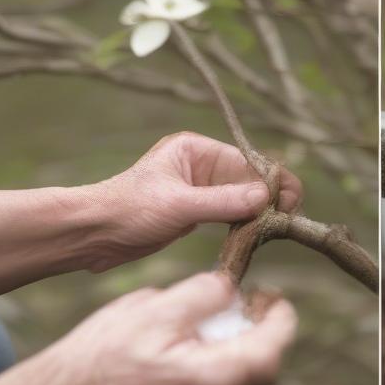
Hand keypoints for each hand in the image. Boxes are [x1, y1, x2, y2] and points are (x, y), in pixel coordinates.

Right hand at [36, 273, 296, 384]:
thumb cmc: (106, 353)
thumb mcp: (156, 305)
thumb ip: (207, 292)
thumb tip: (235, 288)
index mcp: (217, 379)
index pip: (276, 346)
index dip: (280, 316)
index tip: (271, 297)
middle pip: (260, 374)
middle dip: (252, 340)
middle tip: (233, 315)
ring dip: (232, 371)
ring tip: (199, 348)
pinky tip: (185, 380)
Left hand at [85, 133, 302, 272]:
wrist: (91, 235)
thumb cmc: (126, 211)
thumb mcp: (179, 205)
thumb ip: (223, 202)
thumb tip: (265, 197)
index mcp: (194, 149)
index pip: (244, 159)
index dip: (271, 177)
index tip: (293, 197)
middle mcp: (198, 165)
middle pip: (246, 178)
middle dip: (268, 195)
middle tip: (291, 216)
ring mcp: (197, 189)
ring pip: (239, 198)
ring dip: (257, 211)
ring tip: (279, 226)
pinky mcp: (193, 212)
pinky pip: (227, 214)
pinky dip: (242, 223)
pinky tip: (255, 234)